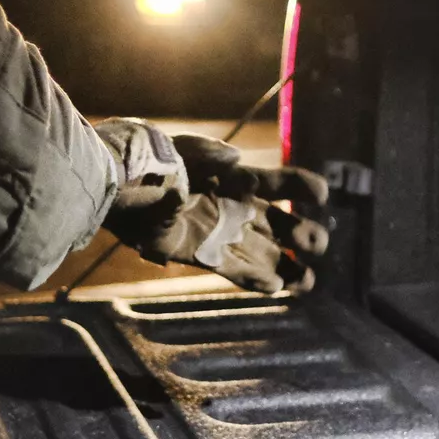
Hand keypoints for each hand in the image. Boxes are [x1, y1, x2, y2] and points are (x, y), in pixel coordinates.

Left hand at [96, 119, 329, 292]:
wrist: (119, 188)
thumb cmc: (153, 165)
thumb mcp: (185, 151)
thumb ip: (212, 156)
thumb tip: (239, 163)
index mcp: (235, 179)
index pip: (277, 183)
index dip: (301, 187)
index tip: (320, 195)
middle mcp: (234, 207)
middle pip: (278, 224)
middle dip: (302, 235)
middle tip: (317, 243)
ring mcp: (221, 233)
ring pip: (264, 253)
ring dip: (287, 267)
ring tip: (309, 282)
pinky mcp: (203, 255)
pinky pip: (236, 271)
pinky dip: (256, 280)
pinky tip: (278, 288)